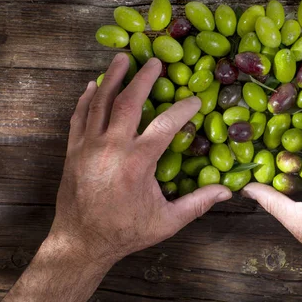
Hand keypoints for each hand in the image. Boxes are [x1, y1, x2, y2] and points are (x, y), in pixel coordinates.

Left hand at [52, 53, 231, 267]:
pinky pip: (79, 117)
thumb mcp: (167, 221)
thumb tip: (227, 191)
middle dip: (142, 78)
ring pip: (99, 103)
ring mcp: (89, 147)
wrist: (81, 243)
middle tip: (153, 61)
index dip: (183, 109)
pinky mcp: (73, 151)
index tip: (194, 100)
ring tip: (120, 58)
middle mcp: (111, 147)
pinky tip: (92, 86)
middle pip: (128, 101)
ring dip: (111, 78)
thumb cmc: (126, 232)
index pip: (165, 124)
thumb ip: (197, 203)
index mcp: (137, 162)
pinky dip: (86, 99)